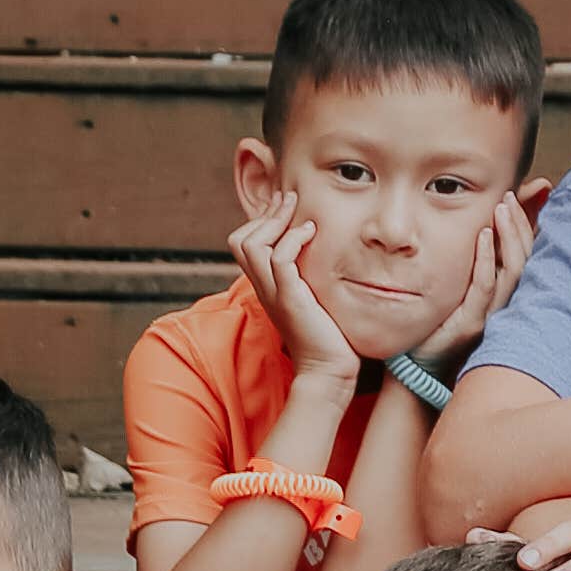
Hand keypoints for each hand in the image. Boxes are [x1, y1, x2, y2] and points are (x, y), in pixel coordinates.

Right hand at [233, 185, 360, 392]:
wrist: (329, 371)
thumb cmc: (328, 337)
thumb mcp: (314, 299)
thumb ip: (308, 278)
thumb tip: (321, 253)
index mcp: (267, 286)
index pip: (243, 244)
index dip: (261, 219)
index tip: (285, 204)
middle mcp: (265, 288)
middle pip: (240, 240)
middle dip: (265, 214)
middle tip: (290, 199)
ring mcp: (274, 293)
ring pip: (252, 245)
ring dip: (275, 221)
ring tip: (299, 211)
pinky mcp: (290, 299)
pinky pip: (278, 259)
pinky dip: (292, 239)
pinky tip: (311, 233)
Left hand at [416, 190, 538, 368]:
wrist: (415, 368)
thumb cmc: (437, 326)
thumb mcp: (459, 289)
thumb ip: (476, 261)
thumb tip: (482, 230)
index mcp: (505, 298)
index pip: (528, 256)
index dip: (528, 225)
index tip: (519, 197)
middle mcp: (506, 307)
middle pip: (527, 259)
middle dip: (521, 224)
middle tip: (510, 196)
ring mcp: (491, 316)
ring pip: (514, 271)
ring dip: (510, 236)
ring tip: (502, 207)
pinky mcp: (471, 324)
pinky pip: (485, 287)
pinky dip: (487, 259)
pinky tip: (484, 236)